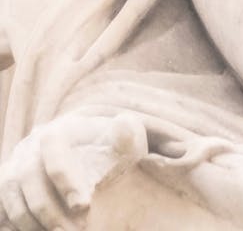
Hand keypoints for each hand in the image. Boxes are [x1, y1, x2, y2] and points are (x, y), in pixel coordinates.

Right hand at [0, 112, 146, 230]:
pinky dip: (20, 224)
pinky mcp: (9, 186)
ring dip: (34, 222)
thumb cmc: (110, 150)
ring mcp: (16, 164)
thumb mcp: (125, 140)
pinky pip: (5, 207)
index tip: (84, 206)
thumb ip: (127, 134)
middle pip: (30, 176)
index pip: (55, 149)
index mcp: (61, 128)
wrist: (89, 154)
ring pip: (12, 195)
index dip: (65, 179)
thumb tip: (123, 124)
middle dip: (51, 210)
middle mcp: (33, 144)